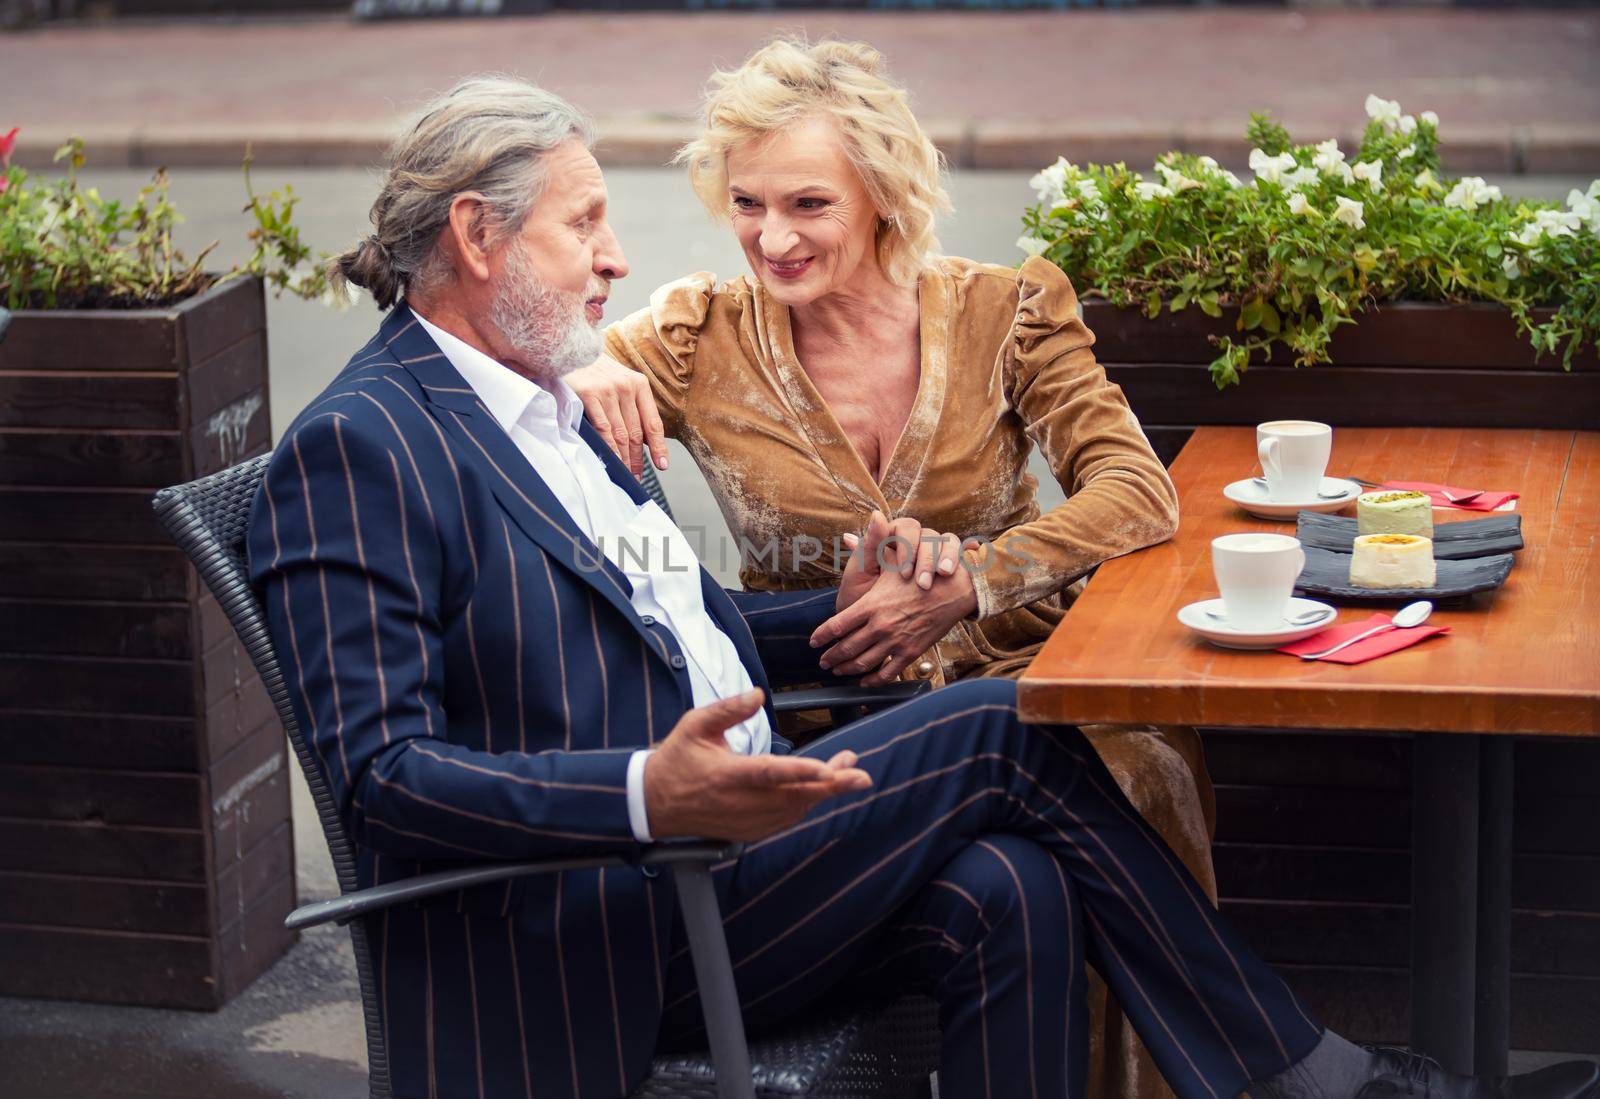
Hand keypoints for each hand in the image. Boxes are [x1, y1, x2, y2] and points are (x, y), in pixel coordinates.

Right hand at [566, 354, 667, 476]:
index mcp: (639, 384)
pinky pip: (603, 429)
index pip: (652, 422)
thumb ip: (633, 406)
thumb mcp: (620, 381)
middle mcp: (626, 387)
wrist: (569, 350)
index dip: (658, 446)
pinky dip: (608, 448)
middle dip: (637, 459)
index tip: (662, 464)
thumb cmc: (595, 371)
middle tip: (637, 476)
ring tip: (625, 474)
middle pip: (636, 433)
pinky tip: (611, 460)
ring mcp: (608, 391)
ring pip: (620, 434)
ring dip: (624, 459)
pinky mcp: (589, 394)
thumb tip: (644, 440)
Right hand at [643, 690, 871, 840]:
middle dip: (830, 785)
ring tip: (848, 770)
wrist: (655, 802)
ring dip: (823, 792)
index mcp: (725, 775)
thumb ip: (728, 709)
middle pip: (792, 796)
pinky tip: (820, 786)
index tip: (829, 770)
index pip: (768, 774)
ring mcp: (745, 821)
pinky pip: (786, 820)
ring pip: (794, 809)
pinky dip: (806, 803)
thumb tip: (759, 694)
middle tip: (860, 774)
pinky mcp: (749, 832)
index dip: (800, 773)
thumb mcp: (695, 724)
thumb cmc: (677, 758)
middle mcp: (738, 803)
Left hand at [813, 532, 979, 687]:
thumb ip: (867, 554)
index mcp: (871, 604)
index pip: (837, 625)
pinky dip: (873, 681)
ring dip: (847, 669)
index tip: (814, 642)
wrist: (953, 590)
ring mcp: (895, 641)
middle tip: (823, 662)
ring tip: (839, 670)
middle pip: (846, 648)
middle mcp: (880, 625)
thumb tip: (846, 538)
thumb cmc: (920, 573)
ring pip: (864, 663)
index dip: (822, 636)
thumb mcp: (891, 563)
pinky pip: (888, 673)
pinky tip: (866, 681)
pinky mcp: (910, 652)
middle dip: (832, 657)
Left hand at [835, 510, 968, 612]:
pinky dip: (967, 553)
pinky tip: (971, 557)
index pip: (906, 528)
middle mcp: (914, 543)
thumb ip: (866, 549)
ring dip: (949, 555)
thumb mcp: (860, 575)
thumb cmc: (861, 597)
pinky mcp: (947, 568)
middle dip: (928, 558)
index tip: (904, 573)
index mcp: (891, 539)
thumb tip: (869, 521)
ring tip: (946, 574)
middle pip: (930, 535)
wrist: (874, 625)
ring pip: (948, 541)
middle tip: (924, 583)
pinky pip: (963, 555)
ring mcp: (932, 555)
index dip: (908, 546)